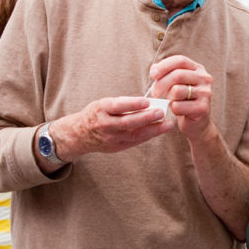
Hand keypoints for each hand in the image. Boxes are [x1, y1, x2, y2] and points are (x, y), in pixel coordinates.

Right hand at [56, 97, 174, 158]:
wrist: (80, 134)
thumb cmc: (97, 114)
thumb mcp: (104, 104)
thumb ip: (122, 104)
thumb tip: (148, 102)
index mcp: (101, 109)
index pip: (118, 106)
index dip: (132, 104)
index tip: (147, 101)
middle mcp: (105, 124)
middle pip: (127, 122)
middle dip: (146, 118)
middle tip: (161, 112)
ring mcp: (111, 138)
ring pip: (134, 134)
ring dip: (153, 129)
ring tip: (167, 123)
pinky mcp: (117, 147)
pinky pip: (135, 141)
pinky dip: (149, 135)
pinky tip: (160, 130)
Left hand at [149, 55, 213, 139]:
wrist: (197, 124)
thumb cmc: (183, 101)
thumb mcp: (175, 84)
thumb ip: (166, 74)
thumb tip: (154, 70)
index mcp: (198, 69)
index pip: (180, 60)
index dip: (164, 65)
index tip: (152, 75)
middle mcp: (205, 79)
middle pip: (177, 75)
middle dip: (161, 83)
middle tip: (154, 93)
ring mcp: (206, 93)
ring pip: (176, 90)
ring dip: (168, 97)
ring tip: (170, 102)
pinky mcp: (202, 108)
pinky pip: (178, 106)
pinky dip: (173, 109)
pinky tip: (177, 111)